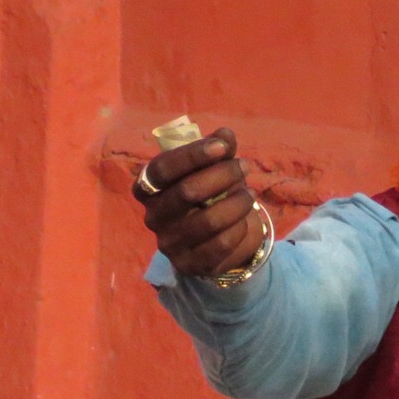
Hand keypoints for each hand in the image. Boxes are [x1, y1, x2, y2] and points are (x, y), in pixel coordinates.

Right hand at [136, 126, 263, 278]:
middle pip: (187, 191)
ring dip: (236, 204)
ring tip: (251, 194)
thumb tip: (226, 134)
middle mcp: (152, 216)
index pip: (163, 168)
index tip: (223, 146)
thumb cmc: (212, 197)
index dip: (192, 155)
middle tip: (245, 167)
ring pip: (207, 221)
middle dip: (222, 175)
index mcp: (148, 188)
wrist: (222, 241)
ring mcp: (168, 243)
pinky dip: (238, 228)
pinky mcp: (188, 264)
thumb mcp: (215, 170)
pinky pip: (220, 245)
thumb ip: (218, 151)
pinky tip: (246, 219)